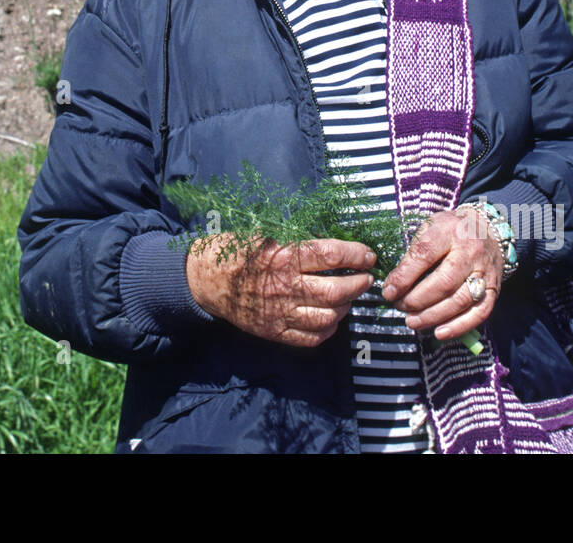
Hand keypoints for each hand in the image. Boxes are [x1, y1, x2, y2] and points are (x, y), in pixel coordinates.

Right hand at [186, 235, 375, 347]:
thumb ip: (296, 244)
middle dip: (359, 284)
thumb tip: (333, 247)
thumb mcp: (264, 236)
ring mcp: (281, 313)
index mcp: (284, 257)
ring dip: (346, 307)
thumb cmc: (235, 252)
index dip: (356, 254)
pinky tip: (331, 318)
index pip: (332, 254)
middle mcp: (286, 287)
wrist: (205, 280)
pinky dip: (328, 329)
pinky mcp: (275, 332)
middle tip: (366, 278)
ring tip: (349, 298)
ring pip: (328, 316)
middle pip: (336, 290)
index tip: (368, 255)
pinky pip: (311, 337)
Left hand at [380, 209, 503, 341]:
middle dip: (417, 300)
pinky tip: (439, 332)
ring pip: (460, 300)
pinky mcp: (495, 289)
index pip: (424, 255)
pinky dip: (459, 326)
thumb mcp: (430, 227)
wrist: (488, 228)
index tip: (389, 291)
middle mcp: (470, 251)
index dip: (404, 277)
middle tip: (400, 307)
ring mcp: (485, 271)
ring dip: (433, 316)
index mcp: (449, 231)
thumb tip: (394, 283)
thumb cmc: (451, 230)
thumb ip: (415, 251)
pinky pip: (480, 312)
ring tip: (413, 321)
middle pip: (443, 282)